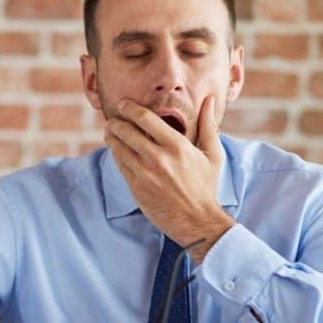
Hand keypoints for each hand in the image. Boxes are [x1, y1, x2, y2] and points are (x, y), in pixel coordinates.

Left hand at [103, 95, 234, 263]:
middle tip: (113, 118)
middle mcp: (158, 158)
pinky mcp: (135, 187)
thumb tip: (209, 101)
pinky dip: (116, 155)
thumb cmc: (206, 186)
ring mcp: (144, 174)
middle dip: (116, 122)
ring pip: (118, 148)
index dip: (130, 108)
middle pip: (126, 131)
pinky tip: (117, 150)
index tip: (124, 104)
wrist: (197, 221)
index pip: (145, 119)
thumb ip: (208, 125)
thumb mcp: (212, 155)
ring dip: (111, 137)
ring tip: (110, 132)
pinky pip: (120, 165)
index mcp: (177, 146)